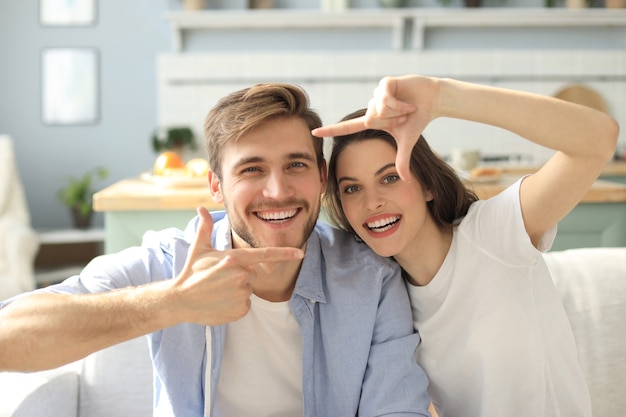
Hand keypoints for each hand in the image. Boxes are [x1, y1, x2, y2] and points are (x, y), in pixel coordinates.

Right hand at [171, 207, 303, 324]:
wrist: (179, 300)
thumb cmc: (191, 272)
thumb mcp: (198, 248)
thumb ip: (205, 228)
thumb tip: (200, 208)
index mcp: (234, 259)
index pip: (265, 254)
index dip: (285, 254)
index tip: (300, 253)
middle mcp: (241, 276)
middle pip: (253, 274)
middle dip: (240, 275)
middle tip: (220, 278)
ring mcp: (241, 294)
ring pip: (248, 290)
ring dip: (237, 290)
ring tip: (218, 290)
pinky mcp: (240, 311)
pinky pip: (245, 305)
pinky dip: (235, 304)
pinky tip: (220, 302)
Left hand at [313, 75, 438, 180]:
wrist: (433, 100)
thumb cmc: (418, 119)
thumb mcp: (407, 142)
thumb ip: (402, 160)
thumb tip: (406, 180)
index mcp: (372, 120)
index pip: (347, 127)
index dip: (331, 130)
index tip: (314, 133)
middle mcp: (371, 107)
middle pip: (370, 120)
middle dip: (391, 121)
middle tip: (404, 117)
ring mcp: (377, 94)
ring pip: (378, 109)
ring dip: (397, 112)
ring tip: (408, 107)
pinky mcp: (384, 83)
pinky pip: (385, 99)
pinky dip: (399, 104)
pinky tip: (409, 101)